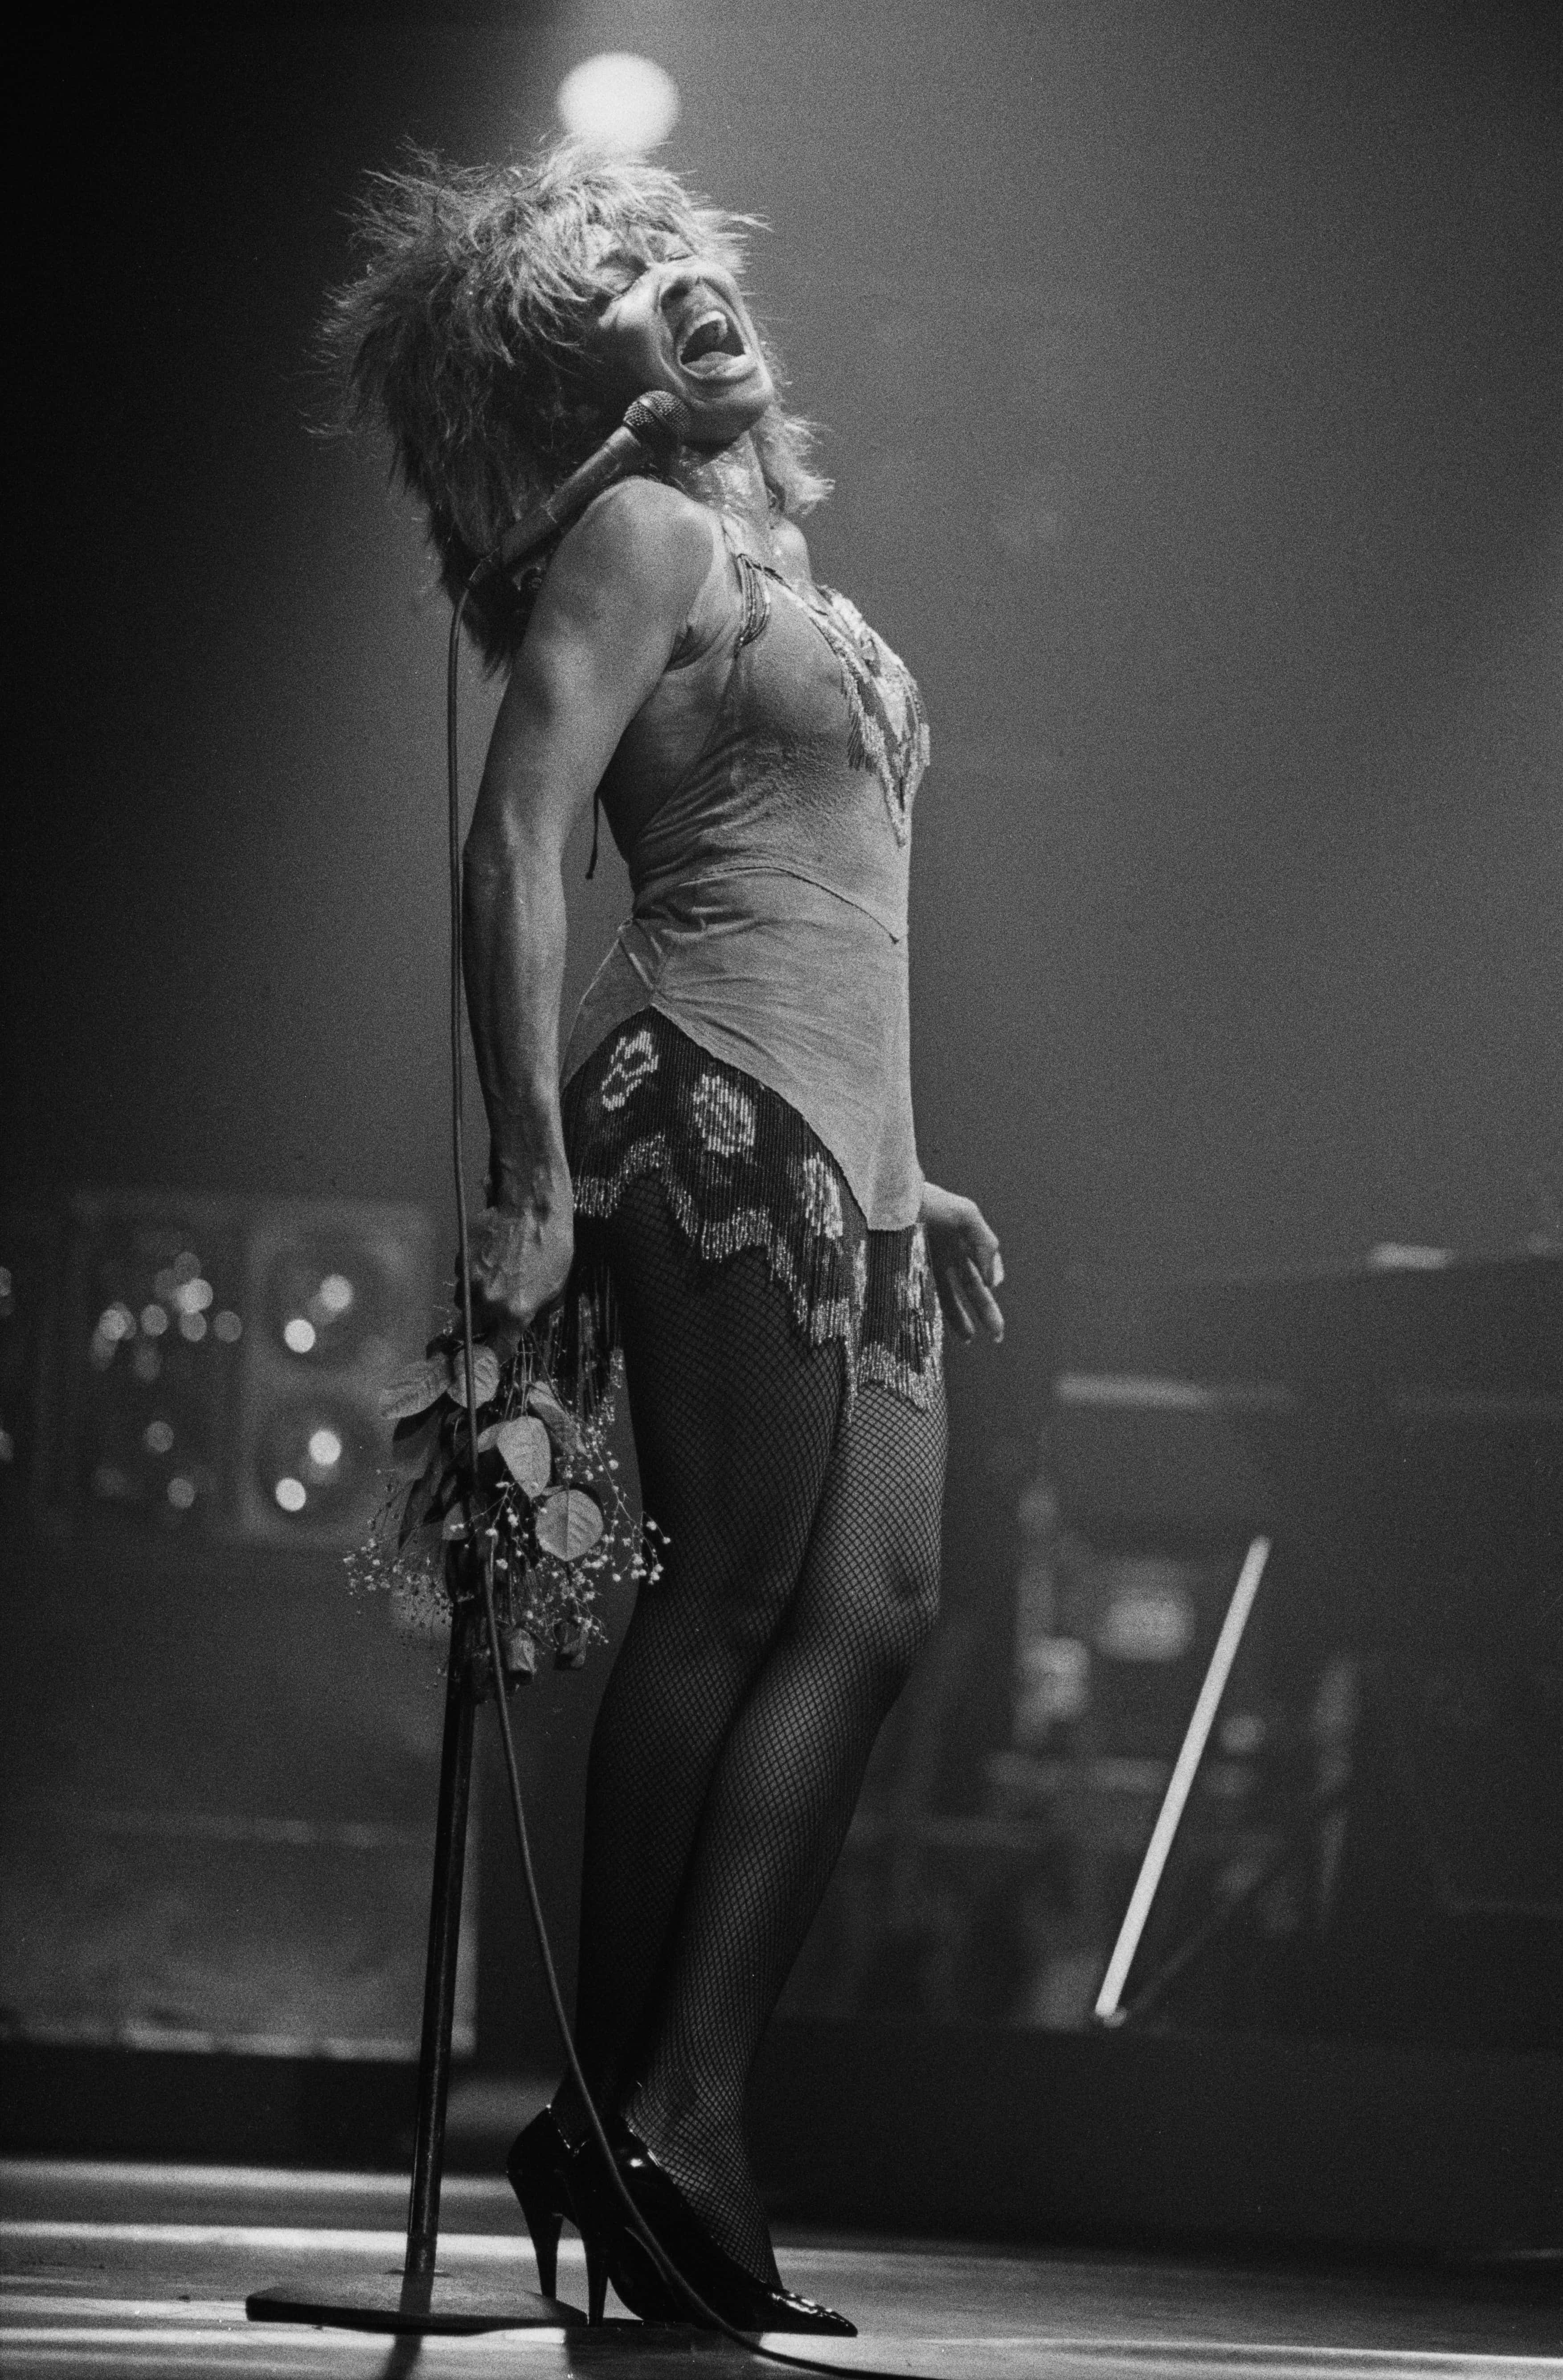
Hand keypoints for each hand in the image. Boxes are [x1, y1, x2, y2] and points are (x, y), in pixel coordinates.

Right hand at [466, 1198, 573, 1341]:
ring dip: (473, 1298)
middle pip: (467, 1329)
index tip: (494, 1351)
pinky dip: (471, 1274)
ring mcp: (470, 1280)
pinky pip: (461, 1277)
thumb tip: (526, 1322)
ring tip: (492, 1279)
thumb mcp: (557, 1288)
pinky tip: (488, 1260)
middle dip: (476, 1326)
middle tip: (486, 1317)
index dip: (495, 1353)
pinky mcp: (461, 1259)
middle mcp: (487, 1302)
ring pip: (462, 1302)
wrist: (532, 1207)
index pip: (497, 1350)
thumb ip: (538, 1314)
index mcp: (515, 1314)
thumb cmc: (552, 1246)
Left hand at [920, 1181, 1004, 1344]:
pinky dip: (932, 1311)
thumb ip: (986, 1245)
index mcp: (963, 1244)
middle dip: (985, 1312)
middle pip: (971, 1290)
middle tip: (997, 1337)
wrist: (894, 1196)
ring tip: (968, 1338)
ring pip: (948, 1297)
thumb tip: (994, 1283)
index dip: (989, 1296)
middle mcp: (947, 1257)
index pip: (982, 1277)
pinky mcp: (908, 1270)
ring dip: (959, 1318)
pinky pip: (923, 1296)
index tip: (993, 1315)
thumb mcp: (967, 1217)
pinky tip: (935, 1326)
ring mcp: (927, 1264)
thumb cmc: (931, 1201)